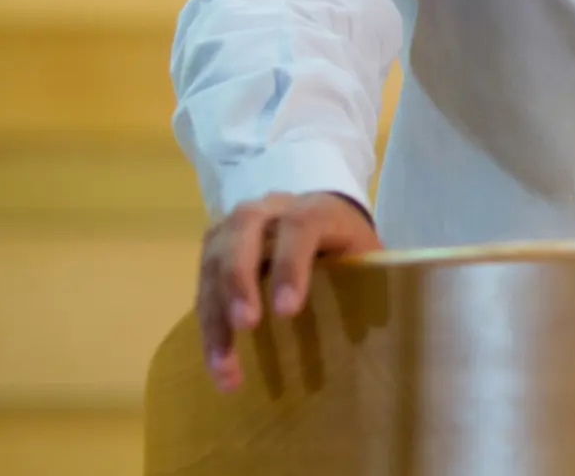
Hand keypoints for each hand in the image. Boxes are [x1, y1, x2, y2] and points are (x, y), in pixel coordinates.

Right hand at [196, 190, 382, 390]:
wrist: (320, 214)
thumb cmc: (347, 244)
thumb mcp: (366, 256)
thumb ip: (371, 281)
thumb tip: (370, 332)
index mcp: (316, 208)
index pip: (301, 224)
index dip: (291, 264)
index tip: (287, 311)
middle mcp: (272, 209)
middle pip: (244, 227)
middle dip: (239, 277)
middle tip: (244, 324)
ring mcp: (239, 224)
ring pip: (214, 255)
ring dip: (214, 312)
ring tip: (223, 365)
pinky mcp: (217, 245)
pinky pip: (202, 279)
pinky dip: (206, 323)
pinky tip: (216, 360)